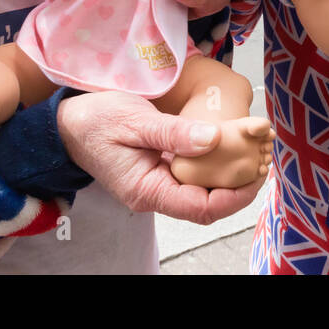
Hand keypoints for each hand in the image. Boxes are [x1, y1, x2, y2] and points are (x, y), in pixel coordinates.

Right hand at [57, 91, 262, 223]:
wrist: (65, 123)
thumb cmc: (94, 121)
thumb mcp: (133, 120)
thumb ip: (173, 132)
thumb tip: (213, 139)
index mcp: (147, 191)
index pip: (201, 208)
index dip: (235, 196)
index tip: (258, 172)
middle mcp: (154, 194)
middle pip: (207, 202)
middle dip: (239, 183)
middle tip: (263, 154)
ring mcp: (157, 183)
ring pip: (202, 189)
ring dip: (229, 171)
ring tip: (253, 146)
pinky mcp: (158, 169)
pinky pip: (192, 174)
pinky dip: (213, 160)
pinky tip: (228, 141)